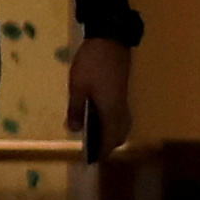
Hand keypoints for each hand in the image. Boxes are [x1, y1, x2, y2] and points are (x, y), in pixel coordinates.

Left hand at [66, 38, 136, 158]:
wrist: (110, 39)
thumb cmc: (92, 63)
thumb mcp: (77, 86)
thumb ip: (76, 109)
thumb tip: (75, 129)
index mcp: (110, 110)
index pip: (109, 138)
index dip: (101, 151)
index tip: (91, 161)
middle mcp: (121, 108)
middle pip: (120, 134)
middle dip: (108, 146)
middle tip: (93, 150)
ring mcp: (124, 99)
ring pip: (123, 125)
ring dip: (112, 134)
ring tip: (96, 137)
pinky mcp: (123, 91)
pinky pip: (121, 115)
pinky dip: (113, 124)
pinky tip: (100, 119)